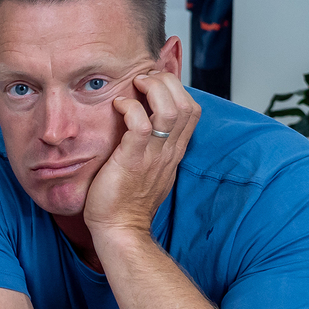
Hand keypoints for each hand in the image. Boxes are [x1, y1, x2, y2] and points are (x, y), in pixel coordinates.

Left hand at [82, 72, 201, 242]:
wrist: (120, 229)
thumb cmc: (126, 200)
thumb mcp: (149, 168)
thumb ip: (153, 147)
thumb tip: (144, 124)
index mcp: (173, 151)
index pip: (192, 110)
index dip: (177, 88)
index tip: (154, 83)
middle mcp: (168, 151)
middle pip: (186, 104)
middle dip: (167, 82)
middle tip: (143, 79)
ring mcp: (153, 156)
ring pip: (170, 110)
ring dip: (152, 89)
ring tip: (135, 85)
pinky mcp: (132, 160)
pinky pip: (141, 125)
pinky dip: (130, 108)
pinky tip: (117, 105)